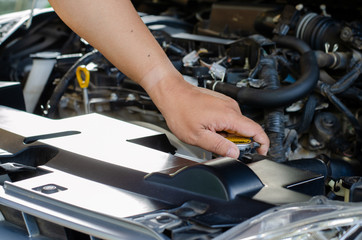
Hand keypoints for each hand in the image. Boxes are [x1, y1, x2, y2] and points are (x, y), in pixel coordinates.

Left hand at [146, 70, 269, 158]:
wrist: (173, 94)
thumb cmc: (181, 111)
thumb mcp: (197, 136)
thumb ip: (219, 146)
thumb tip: (234, 154)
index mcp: (228, 116)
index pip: (256, 130)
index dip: (262, 144)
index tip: (261, 152)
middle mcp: (231, 107)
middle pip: (246, 130)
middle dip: (237, 142)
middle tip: (219, 145)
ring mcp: (227, 103)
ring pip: (236, 125)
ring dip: (228, 135)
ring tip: (209, 134)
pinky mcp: (222, 102)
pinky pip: (229, 118)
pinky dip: (223, 127)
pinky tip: (209, 127)